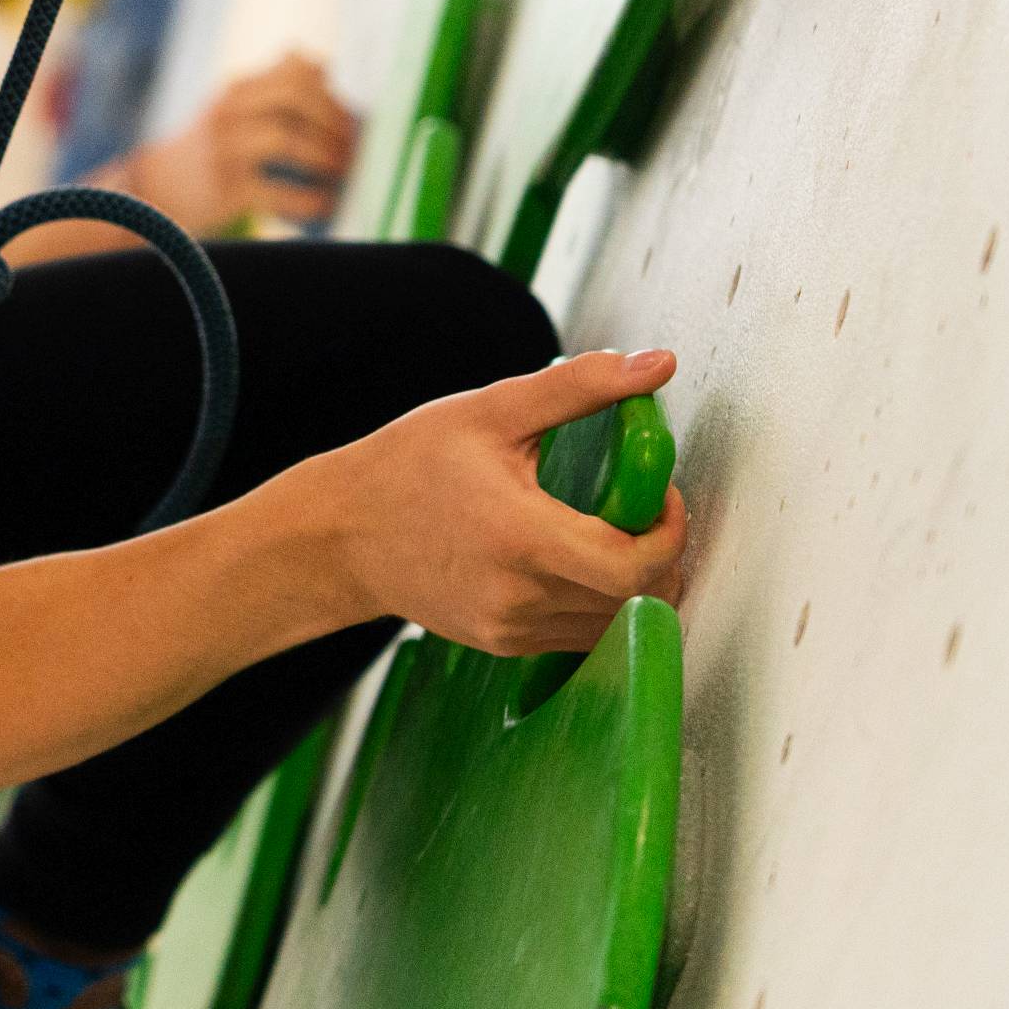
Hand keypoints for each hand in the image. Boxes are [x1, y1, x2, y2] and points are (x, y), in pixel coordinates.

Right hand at [133, 53, 356, 230]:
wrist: (156, 187)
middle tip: (352, 146)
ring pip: (286, 140)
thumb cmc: (212, 146)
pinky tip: (324, 203)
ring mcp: (225, 150)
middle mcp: (229, 113)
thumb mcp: (235, 106)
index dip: (330, 94)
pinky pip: (275, 191)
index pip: (295, 74)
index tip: (349, 118)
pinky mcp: (225, 189)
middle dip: (333, 120)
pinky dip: (307, 198)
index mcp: (238, 90)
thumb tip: (320, 61)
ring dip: (325, 156)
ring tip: (343, 171)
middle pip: (294, 98)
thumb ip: (276, 83)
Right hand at [305, 349, 689, 656]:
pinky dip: (601, 603)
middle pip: (640, 602)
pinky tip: (579, 559)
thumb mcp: (490, 411)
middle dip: (666, 557)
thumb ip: (579, 387)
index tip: (663, 495)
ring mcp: (512, 628)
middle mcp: (520, 597)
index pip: (635, 567)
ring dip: (639, 584)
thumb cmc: (407, 466)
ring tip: (616, 534)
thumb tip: (657, 364)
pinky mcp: (504, 644)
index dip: (671, 533)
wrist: (337, 536)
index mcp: (521, 537)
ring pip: (617, 626)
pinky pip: (581, 635)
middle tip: (649, 513)